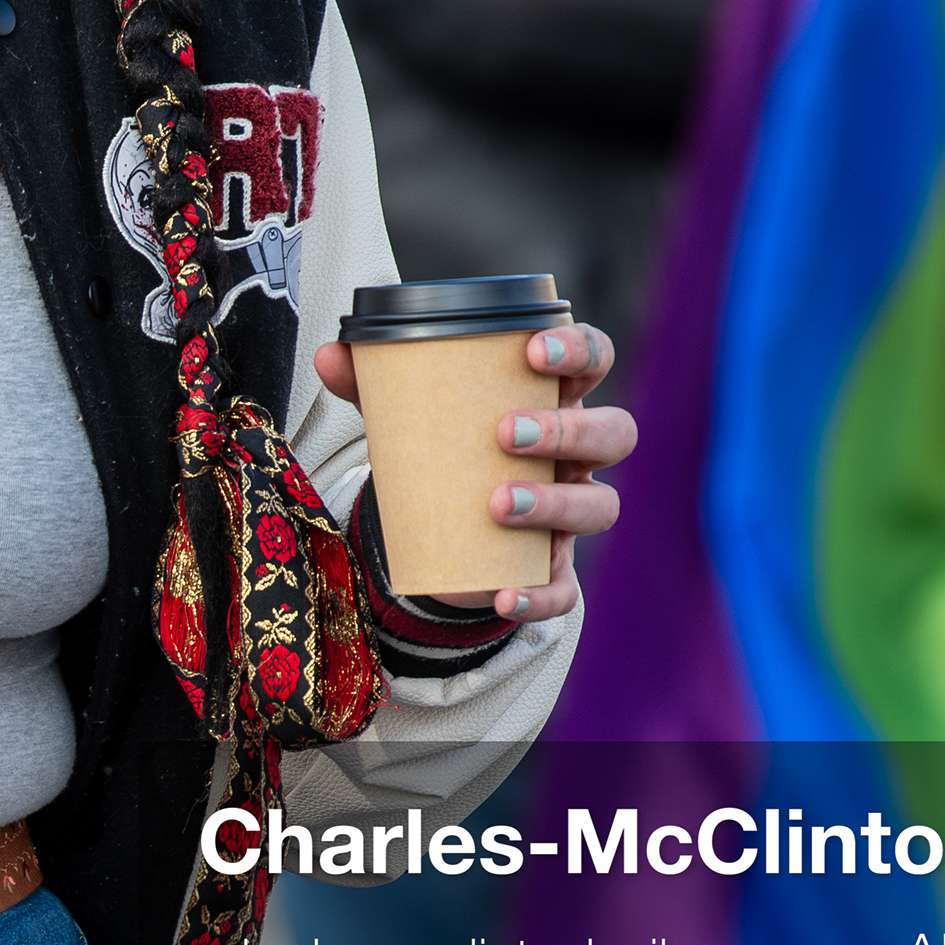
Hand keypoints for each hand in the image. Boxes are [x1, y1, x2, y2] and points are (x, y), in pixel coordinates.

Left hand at [311, 322, 632, 622]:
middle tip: (506, 434)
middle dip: (569, 429)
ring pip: (600, 506)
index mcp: (551, 401)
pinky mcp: (553, 571)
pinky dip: (539, 595)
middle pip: (614, 433)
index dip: (580, 349)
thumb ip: (373, 384)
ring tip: (498, 505)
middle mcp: (575, 456)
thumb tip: (329, 353)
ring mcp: (570, 515)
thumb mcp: (407, 416)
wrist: (438, 535)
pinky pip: (566, 589)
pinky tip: (503, 595)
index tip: (533, 350)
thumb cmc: (440, 452)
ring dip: (556, 503)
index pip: (594, 359)